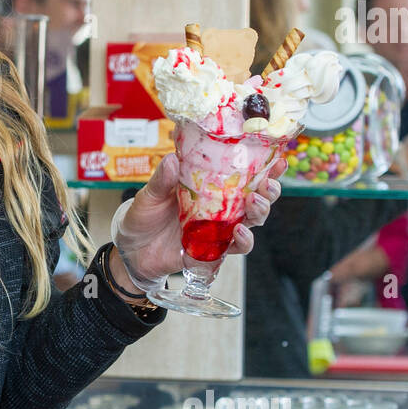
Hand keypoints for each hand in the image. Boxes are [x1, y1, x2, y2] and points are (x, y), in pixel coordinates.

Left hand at [111, 153, 286, 294]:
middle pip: (258, 197)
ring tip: (253, 202)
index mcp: (209, 186)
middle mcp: (220, 207)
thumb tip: (172, 160)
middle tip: (266, 184)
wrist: (130, 250)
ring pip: (253, 221)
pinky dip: (243, 240)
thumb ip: (162, 180)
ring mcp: (219, 229)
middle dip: (270, 190)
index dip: (264, 167)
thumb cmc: (143, 217)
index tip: (277, 158)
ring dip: (260, 211)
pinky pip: (236, 247)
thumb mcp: (148, 195)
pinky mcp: (213, 250)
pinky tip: (239, 232)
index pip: (242, 174)